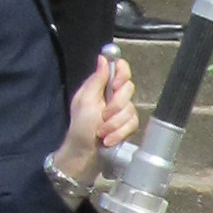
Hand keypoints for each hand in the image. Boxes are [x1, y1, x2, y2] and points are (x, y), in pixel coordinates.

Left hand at [55, 48, 133, 190]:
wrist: (83, 155)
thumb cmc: (80, 128)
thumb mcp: (85, 101)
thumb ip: (96, 80)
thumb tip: (103, 57)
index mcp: (101, 86)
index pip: (120, 68)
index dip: (122, 73)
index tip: (116, 85)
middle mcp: (113, 96)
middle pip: (129, 88)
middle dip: (116, 106)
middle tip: (103, 116)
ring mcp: (122, 111)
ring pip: (131, 109)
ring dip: (115, 124)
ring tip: (102, 133)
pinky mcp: (128, 126)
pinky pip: (133, 124)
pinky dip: (119, 133)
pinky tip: (108, 141)